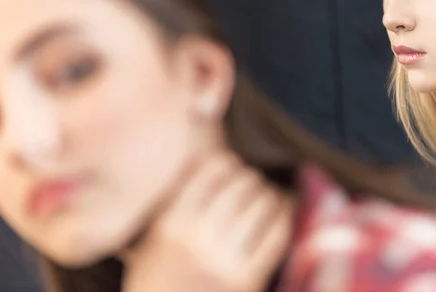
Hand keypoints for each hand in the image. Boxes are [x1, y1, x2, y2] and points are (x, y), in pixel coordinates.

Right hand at [122, 152, 293, 291]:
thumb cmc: (155, 277)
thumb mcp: (150, 235)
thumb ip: (172, 198)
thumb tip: (199, 156)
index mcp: (171, 223)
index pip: (212, 170)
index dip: (228, 161)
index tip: (232, 164)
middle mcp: (198, 239)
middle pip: (242, 184)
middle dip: (251, 177)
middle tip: (252, 179)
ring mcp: (225, 261)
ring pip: (263, 204)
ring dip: (270, 193)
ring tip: (269, 192)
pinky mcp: (248, 281)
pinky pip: (277, 235)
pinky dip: (284, 216)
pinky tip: (283, 209)